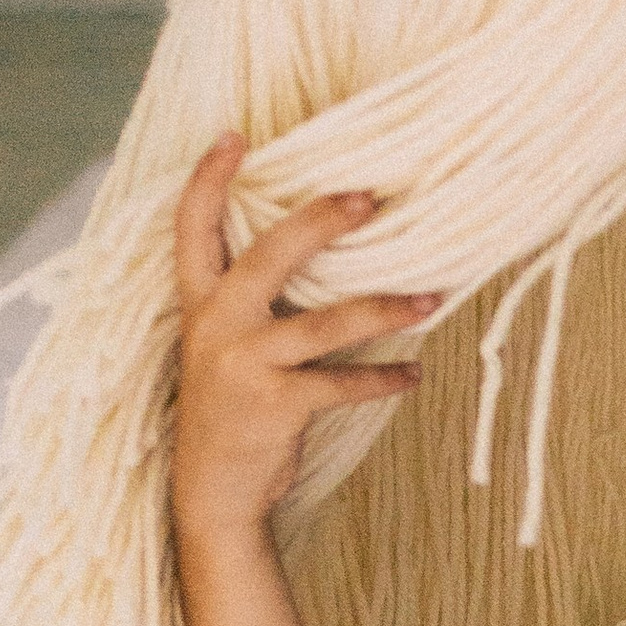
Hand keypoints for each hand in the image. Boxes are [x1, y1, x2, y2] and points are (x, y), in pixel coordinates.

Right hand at [171, 136, 435, 537]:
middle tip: (370, 198)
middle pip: (269, 254)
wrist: (212, 490)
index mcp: (200, 303)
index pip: (192, 227)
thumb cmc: (232, 407)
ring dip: (386, 309)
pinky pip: (343, 383)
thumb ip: (254, 302)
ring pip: (326, 323)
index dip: (208, 179)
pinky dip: (385, 378)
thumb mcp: (227, 346)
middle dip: (320, 221)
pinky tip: (415, 373)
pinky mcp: (274, 405)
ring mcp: (243, 364)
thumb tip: (324, 253)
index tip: (235, 135)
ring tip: (433, 299)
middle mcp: (215, 325)